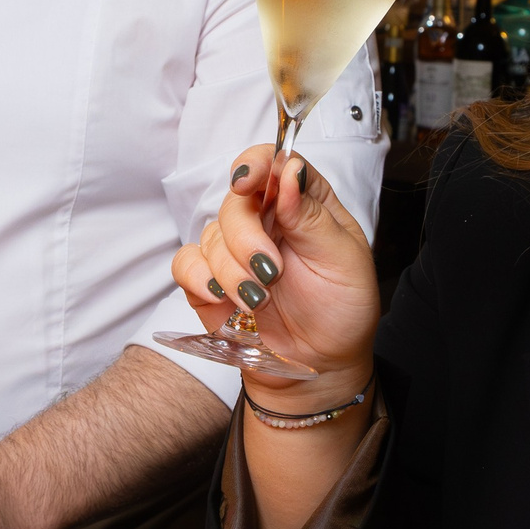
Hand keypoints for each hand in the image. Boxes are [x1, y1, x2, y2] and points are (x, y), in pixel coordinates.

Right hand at [171, 143, 377, 414]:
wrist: (320, 367)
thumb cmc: (341, 311)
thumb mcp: (343, 261)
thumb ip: (312, 216)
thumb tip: (289, 170)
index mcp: (304, 203)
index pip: (275, 162)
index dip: (257, 164)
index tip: (247, 183)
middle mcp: (267, 219)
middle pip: (236, 201)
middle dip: (247, 238)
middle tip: (270, 271)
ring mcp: (235, 249)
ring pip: (211, 234)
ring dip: (232, 270)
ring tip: (259, 301)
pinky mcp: (211, 280)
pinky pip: (186, 263)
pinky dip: (200, 278)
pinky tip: (222, 297)